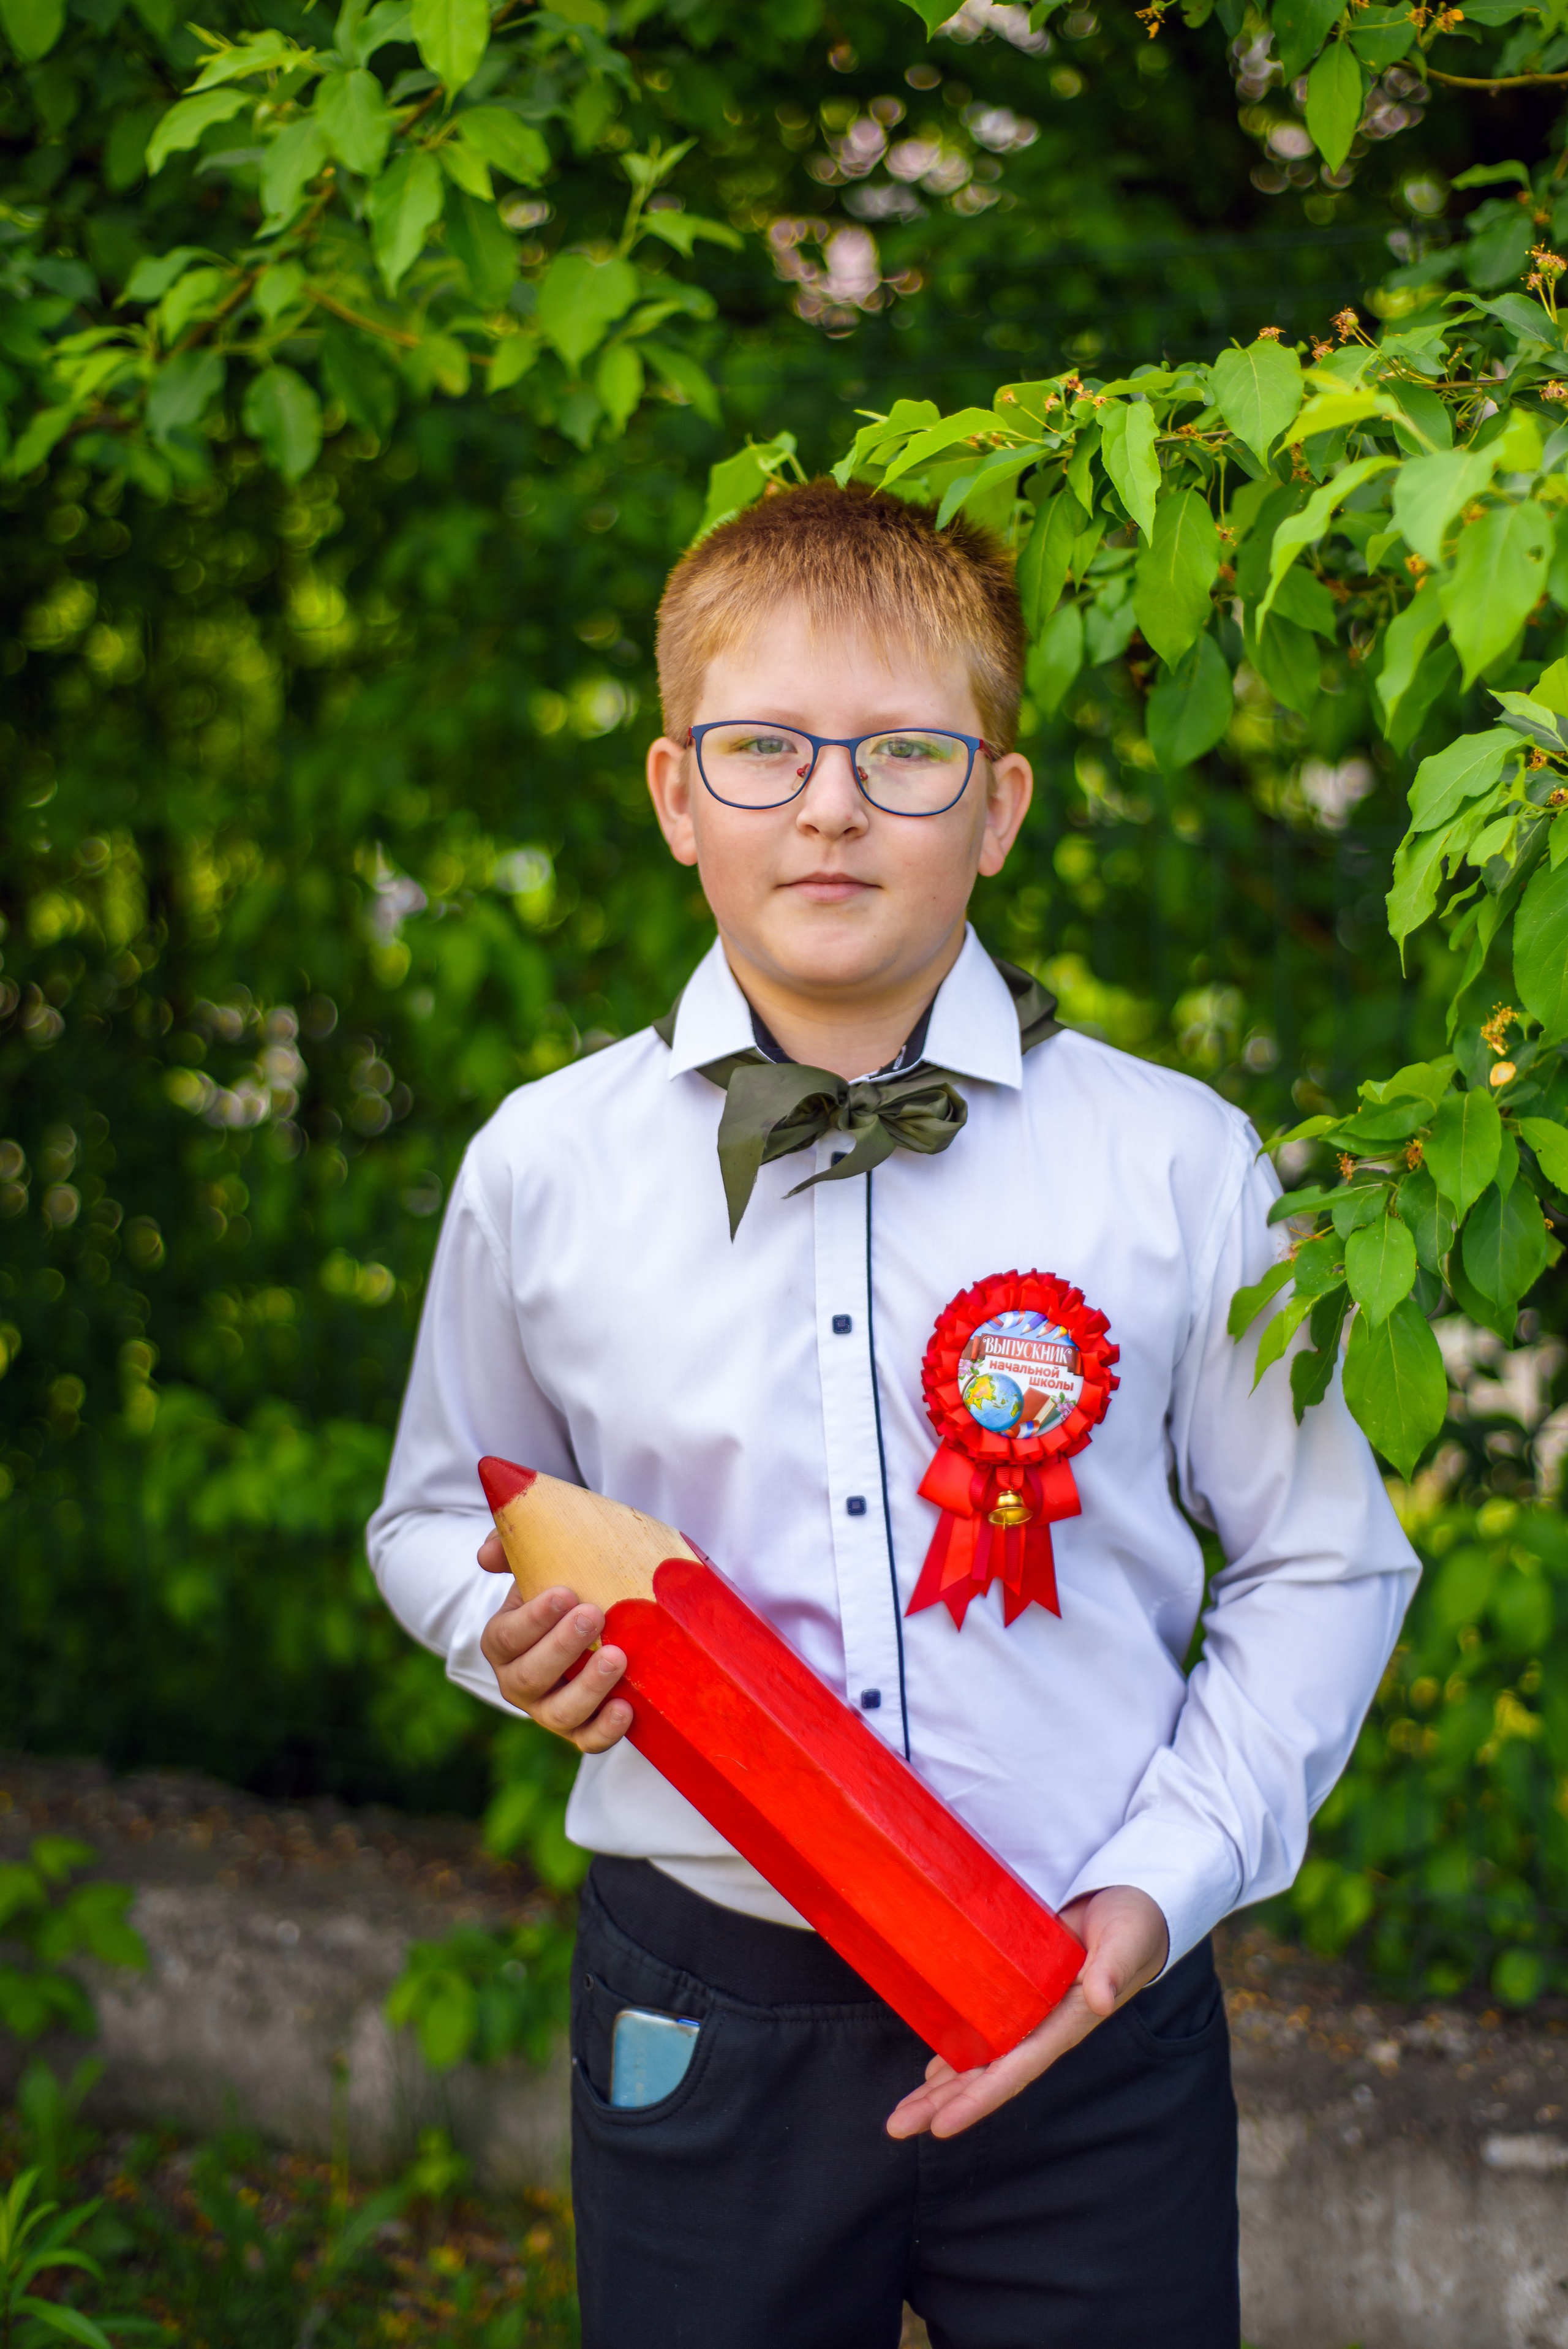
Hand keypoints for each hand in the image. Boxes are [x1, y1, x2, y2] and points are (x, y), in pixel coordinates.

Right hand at [476, 1531, 632, 1753]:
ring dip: (589, 1687)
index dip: (534, 1618)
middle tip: (594, 1615)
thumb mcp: (535, 1563)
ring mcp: (549, 1710)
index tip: (566, 1593)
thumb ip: (510, 1550)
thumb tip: (486, 1556)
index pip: (507, 1636)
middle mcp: (519, 1682)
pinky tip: (627, 1708)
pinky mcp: (581, 1730)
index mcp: (502, 1642)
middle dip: (562, 1646)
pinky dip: (605, 1730)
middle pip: (531, 1676)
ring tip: (618, 1657)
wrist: (595, 1621)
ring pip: (559, 1713)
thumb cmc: (563, 1587)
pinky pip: (588, 1741)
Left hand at [884, 1885, 1168, 2141]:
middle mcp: (1044, 2027)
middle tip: (898, 2127)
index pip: (1017, 2069)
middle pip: (988, 2077)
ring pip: (979, 2061)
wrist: (1134, 1906)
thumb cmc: (1134, 1924)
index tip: (941, 2127)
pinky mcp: (1021, 1993)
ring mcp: (1031, 2014)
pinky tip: (932, 2073)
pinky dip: (956, 2055)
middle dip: (944, 2105)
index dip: (980, 2099)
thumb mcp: (1126, 1939)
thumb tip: (1102, 1998)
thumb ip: (1114, 1967)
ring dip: (942, 2088)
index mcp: (1067, 2022)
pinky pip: (982, 2032)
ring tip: (904, 2115)